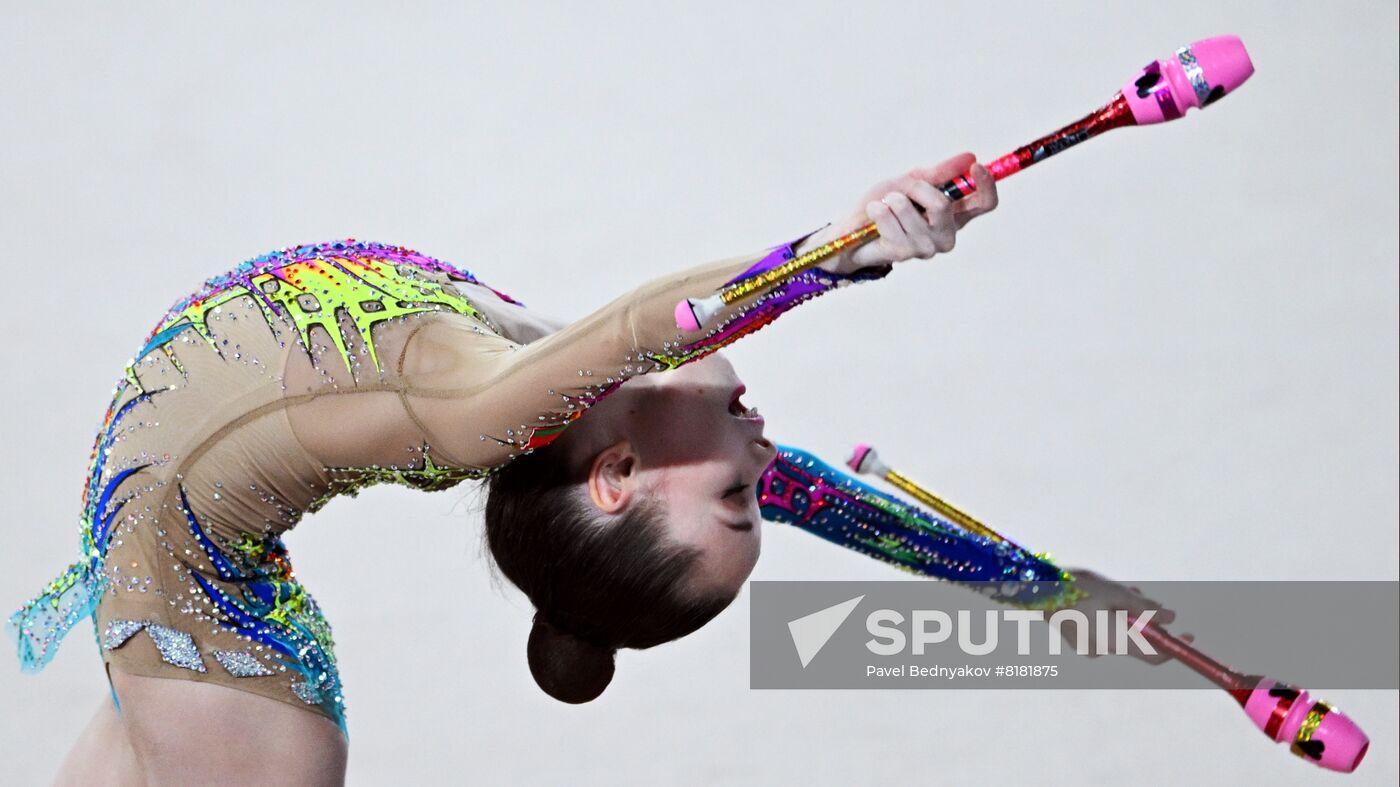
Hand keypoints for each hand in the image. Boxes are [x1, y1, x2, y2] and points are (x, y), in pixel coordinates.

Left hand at [800, 152, 998, 273]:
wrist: (852, 229)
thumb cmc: (885, 205)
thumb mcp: (911, 182)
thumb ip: (939, 173)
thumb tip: (969, 157)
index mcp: (955, 214)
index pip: (985, 203)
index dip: (986, 185)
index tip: (976, 166)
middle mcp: (946, 234)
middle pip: (944, 206)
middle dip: (918, 189)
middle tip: (902, 187)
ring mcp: (926, 247)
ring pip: (916, 214)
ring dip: (895, 201)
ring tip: (885, 203)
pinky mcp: (904, 253)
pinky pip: (892, 222)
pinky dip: (880, 211)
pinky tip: (875, 213)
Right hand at [1061, 568, 1192, 664]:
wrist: (1036, 588)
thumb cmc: (1078, 589)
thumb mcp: (1117, 593)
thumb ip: (1146, 608)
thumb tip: (1171, 619)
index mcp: (1115, 641)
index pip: (1154, 656)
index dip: (1174, 648)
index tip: (1189, 635)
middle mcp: (1104, 649)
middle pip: (1137, 640)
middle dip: (1144, 619)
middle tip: (1137, 594)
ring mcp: (1089, 646)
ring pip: (1120, 632)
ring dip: (1125, 614)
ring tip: (1115, 590)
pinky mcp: (1078, 639)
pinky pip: (1103, 632)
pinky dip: (1109, 618)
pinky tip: (1100, 598)